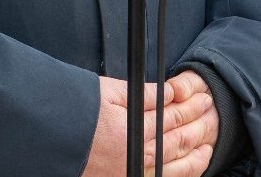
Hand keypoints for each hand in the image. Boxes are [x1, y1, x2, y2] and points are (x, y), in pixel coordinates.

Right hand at [83, 75, 218, 176]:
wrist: (49, 139)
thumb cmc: (74, 111)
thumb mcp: (107, 93)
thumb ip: (143, 94)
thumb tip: (170, 92)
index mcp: (133, 128)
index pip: (173, 115)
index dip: (191, 105)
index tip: (202, 97)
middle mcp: (136, 155)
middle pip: (179, 139)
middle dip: (199, 123)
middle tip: (212, 111)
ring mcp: (133, 171)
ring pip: (177, 163)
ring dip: (197, 150)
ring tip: (209, 138)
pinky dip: (182, 172)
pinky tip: (192, 163)